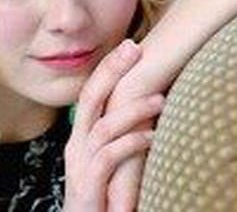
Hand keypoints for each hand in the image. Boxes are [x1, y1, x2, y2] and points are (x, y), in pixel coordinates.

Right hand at [62, 40, 164, 211]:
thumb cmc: (100, 190)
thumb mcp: (106, 156)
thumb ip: (116, 132)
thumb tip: (143, 104)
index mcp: (80, 133)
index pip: (91, 92)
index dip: (108, 67)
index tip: (127, 46)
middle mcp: (76, 143)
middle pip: (90, 97)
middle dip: (112, 71)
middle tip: (134, 50)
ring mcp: (79, 162)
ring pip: (104, 126)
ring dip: (133, 110)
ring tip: (160, 101)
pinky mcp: (88, 183)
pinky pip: (110, 156)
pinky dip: (132, 143)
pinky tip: (152, 138)